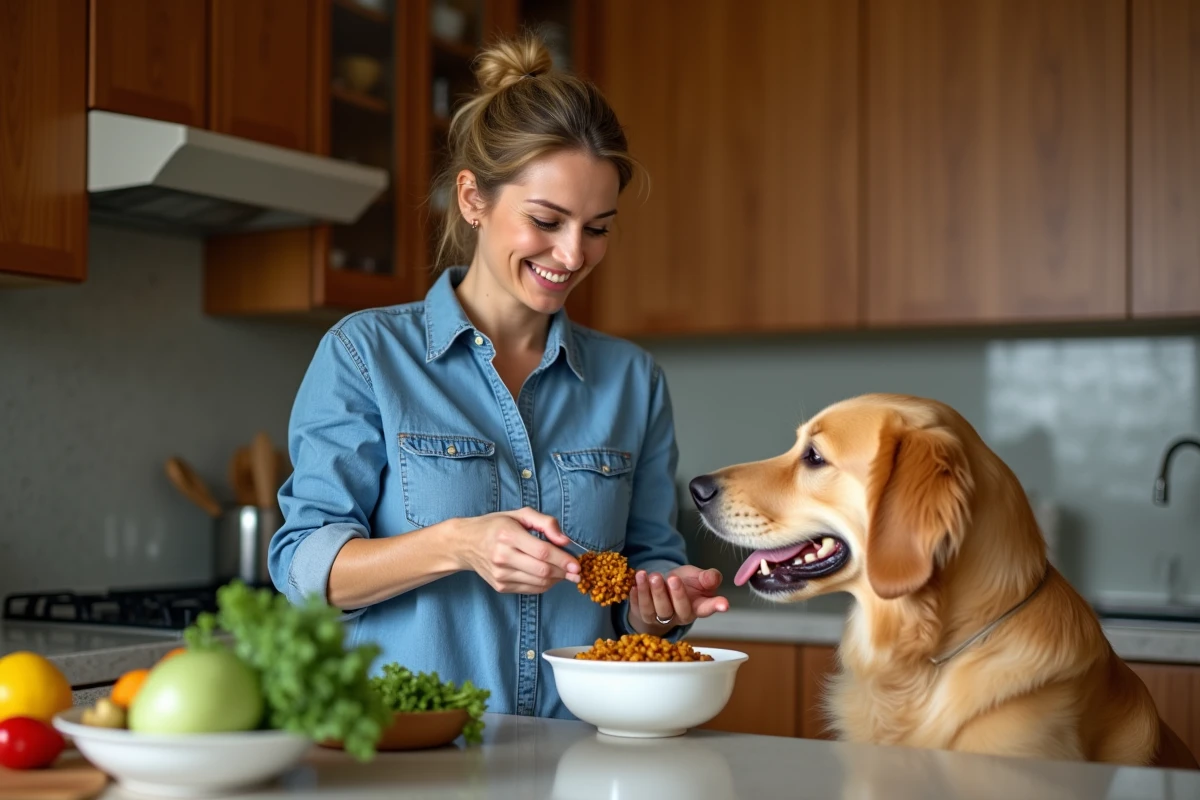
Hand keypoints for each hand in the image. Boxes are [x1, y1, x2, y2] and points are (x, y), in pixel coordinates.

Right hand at [453, 507, 579, 593]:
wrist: (466, 543)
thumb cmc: (496, 525)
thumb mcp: (520, 514)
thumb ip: (545, 523)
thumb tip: (565, 540)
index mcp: (507, 534)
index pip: (542, 551)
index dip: (563, 559)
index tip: (577, 563)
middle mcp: (502, 556)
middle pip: (542, 570)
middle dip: (564, 572)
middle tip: (577, 571)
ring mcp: (500, 574)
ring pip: (538, 582)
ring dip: (557, 579)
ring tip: (564, 572)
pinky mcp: (500, 586)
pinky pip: (530, 589)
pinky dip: (545, 585)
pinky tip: (550, 577)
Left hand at [628, 565, 728, 634]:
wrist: (664, 588)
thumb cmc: (686, 584)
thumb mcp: (698, 577)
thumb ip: (707, 577)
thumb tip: (713, 578)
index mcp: (697, 607)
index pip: (707, 608)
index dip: (716, 606)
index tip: (724, 604)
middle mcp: (679, 615)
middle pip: (677, 610)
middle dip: (673, 594)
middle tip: (671, 577)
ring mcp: (660, 617)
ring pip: (654, 609)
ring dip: (649, 592)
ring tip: (645, 574)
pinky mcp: (643, 614)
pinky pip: (638, 607)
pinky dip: (635, 595)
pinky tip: (634, 583)